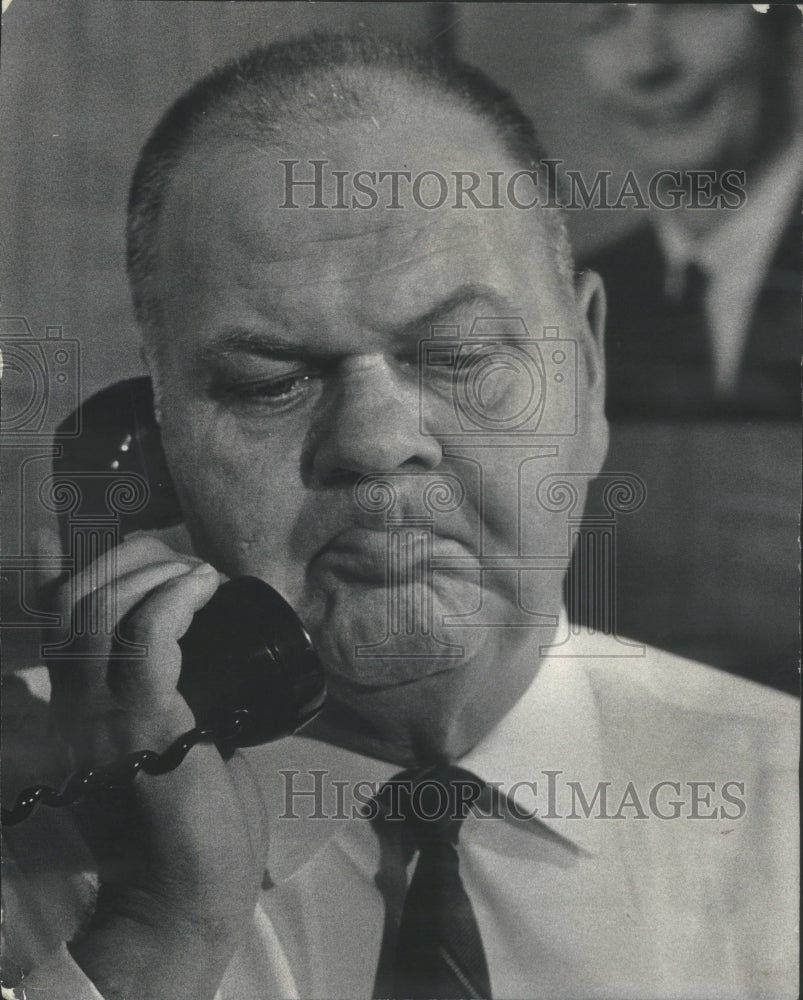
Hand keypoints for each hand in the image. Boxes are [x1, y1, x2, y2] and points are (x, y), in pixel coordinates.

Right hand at [45, 535, 268, 999]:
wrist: (196, 891)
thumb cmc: (196, 816)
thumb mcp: (173, 734)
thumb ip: (169, 690)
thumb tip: (203, 639)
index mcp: (77, 707)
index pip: (62, 616)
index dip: (102, 567)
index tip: (160, 555)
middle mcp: (76, 707)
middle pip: (74, 602)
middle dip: (130, 559)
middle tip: (185, 562)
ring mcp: (103, 716)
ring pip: (102, 613)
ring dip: (156, 573)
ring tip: (200, 574)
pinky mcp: (143, 726)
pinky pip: (144, 640)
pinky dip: (174, 598)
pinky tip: (203, 584)